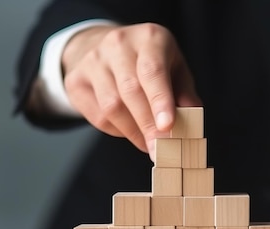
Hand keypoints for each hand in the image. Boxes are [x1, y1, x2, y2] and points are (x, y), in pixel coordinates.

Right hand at [62, 23, 201, 159]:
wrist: (107, 49)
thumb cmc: (150, 62)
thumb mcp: (175, 69)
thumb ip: (185, 95)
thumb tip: (192, 124)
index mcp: (149, 38)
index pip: (152, 70)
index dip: (160, 100)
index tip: (168, 126)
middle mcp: (118, 44)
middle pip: (130, 91)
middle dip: (147, 126)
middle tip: (160, 149)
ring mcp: (93, 61)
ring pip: (111, 107)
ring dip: (133, 132)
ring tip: (148, 143)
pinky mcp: (76, 81)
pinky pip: (97, 115)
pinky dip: (117, 131)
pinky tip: (130, 130)